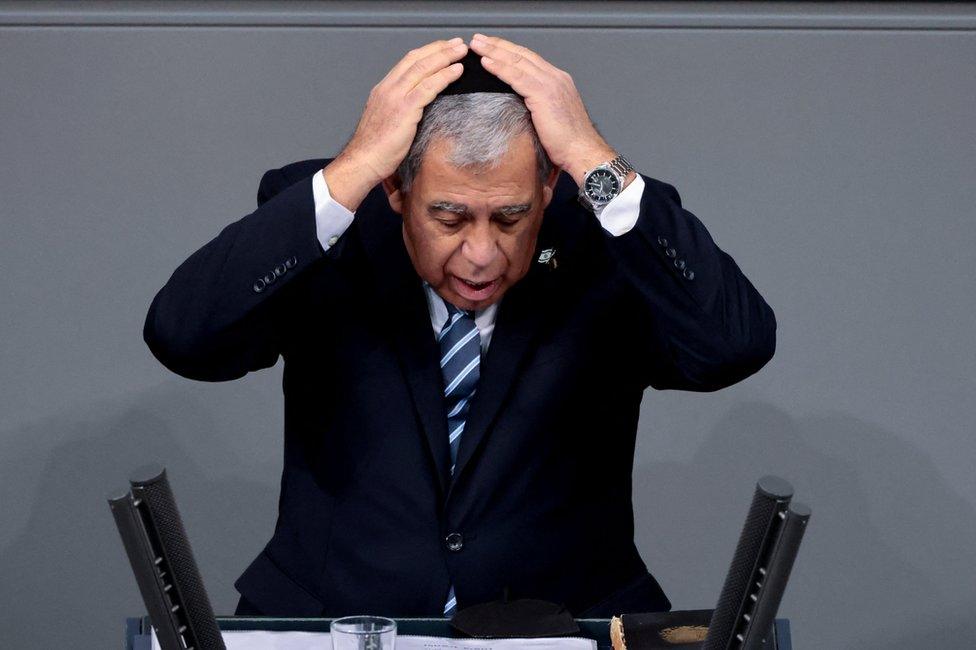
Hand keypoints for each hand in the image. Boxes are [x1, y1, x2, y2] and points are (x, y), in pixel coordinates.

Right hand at [325, 38, 467, 210]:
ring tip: (462, 51)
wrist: (363, 161)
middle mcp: (388, 88)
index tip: (442, 48)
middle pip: (416, 59)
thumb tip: (417, 109)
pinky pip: (428, 87)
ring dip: (445, 57)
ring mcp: (395, 97)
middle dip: (439, 48)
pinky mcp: (405, 109)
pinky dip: (445, 76)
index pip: (407, 63)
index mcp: (383, 90)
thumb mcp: (386, 122)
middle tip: (457, 43)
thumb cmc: (375, 149)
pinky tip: (457, 71)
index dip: (427, 52)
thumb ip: (400, 110)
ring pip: (424, 68)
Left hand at [468, 33, 618, 184]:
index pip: (530, 59)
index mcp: (558, 81)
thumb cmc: (568, 143)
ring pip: (517, 61)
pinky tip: (485, 62)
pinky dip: (499, 68)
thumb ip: (539, 106)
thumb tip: (522, 108)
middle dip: (498, 45)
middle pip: (522, 54)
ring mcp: (550, 84)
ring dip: (494, 51)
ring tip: (476, 45)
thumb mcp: (552, 118)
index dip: (509, 51)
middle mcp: (555, 77)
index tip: (492, 46)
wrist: (582, 151)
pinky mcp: (543, 94)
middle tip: (478, 39)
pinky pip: (516, 76)